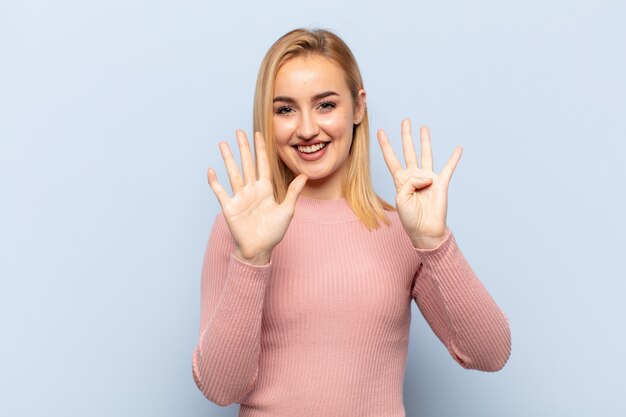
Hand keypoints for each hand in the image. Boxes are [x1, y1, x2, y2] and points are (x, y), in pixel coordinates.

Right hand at [207, 130, 307, 263]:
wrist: (260, 249)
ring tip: (223, 144)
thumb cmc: (273, 232)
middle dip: (243, 148)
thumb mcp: (287, 210)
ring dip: (228, 159)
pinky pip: (220, 192)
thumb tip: (304, 175)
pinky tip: (211, 170)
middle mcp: (251, 190)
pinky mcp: (229, 207)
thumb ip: (293, 192)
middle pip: (247, 164)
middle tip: (239, 131)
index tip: (259, 134)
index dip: (261, 149)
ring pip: (233, 173)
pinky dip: (215, 182)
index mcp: (265, 189)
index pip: (263, 164)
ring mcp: (239, 197)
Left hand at [377, 119, 461, 248]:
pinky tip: (458, 148)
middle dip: (406, 136)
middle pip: (408, 151)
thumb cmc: (411, 218)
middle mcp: (414, 176)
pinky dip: (454, 158)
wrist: (425, 230)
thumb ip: (409, 183)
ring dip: (425, 141)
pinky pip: (448, 168)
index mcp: (401, 180)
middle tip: (405, 121)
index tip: (380, 132)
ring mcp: (428, 178)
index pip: (391, 159)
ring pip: (426, 154)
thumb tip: (426, 175)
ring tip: (423, 127)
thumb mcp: (401, 199)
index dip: (385, 145)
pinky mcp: (441, 183)